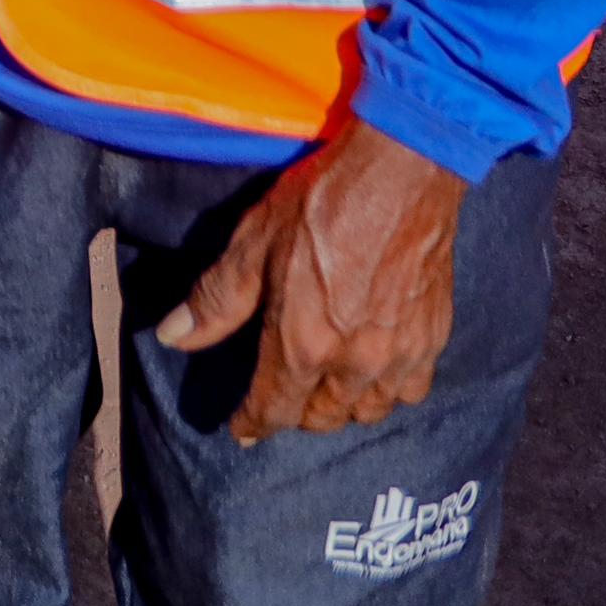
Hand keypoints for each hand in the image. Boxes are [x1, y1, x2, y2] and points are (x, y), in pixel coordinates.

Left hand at [156, 115, 467, 442]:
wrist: (402, 172)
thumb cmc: (320, 201)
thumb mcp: (251, 243)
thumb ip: (214, 301)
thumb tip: (172, 339)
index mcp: (303, 342)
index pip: (274, 407)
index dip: (253, 424)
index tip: (242, 433)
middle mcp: (354, 361)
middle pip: (322, 416)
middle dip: (295, 414)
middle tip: (280, 401)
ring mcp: (399, 353)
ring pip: (368, 410)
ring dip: (342, 409)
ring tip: (324, 393)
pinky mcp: (433, 336)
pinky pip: (411, 390)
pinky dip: (388, 393)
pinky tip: (376, 376)